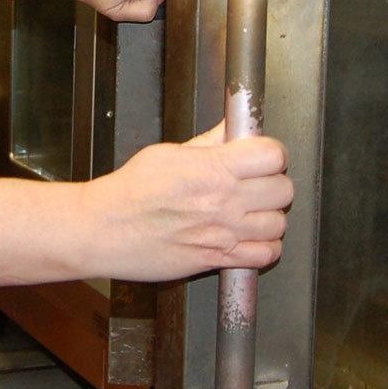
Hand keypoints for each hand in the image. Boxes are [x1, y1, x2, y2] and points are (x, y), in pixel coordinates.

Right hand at [81, 121, 290, 280]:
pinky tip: (252, 238)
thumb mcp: (168, 153)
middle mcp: (223, 201)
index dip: (271, 153)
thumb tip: (232, 129)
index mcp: (213, 169)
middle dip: (274, 184)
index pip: (272, 155)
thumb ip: (208, 143)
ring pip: (278, 224)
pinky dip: (265, 247)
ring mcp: (223, 233)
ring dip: (270, 217)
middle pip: (283, 190)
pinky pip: (265, 256)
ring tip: (254, 212)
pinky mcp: (216, 259)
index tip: (263, 157)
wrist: (104, 229)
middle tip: (258, 184)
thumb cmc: (129, 191)